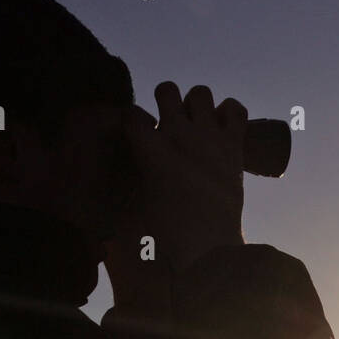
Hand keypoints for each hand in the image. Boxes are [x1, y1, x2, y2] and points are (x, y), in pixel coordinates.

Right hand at [103, 82, 246, 312]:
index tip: (138, 133)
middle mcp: (180, 135)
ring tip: (196, 125)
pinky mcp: (235, 145)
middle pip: (166, 88)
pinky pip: (235, 108)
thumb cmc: (163, 235)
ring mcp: (209, 137)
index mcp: (150, 150)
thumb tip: (104, 189)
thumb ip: (120, 186)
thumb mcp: (133, 204)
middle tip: (170, 125)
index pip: (131, 112)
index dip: (133, 120)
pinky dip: (228, 113)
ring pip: (200, 92)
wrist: (208, 249)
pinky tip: (221, 128)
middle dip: (166, 103)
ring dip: (196, 104)